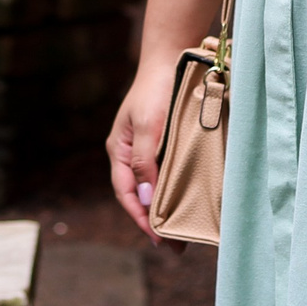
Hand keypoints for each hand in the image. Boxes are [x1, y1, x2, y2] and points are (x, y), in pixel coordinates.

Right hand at [106, 59, 178, 241]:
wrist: (171, 59)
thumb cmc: (155, 90)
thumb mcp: (148, 125)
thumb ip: (145, 161)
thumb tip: (146, 199)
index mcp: (119, 151)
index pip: (127, 193)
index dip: (141, 217)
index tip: (159, 237)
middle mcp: (130, 154)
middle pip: (140, 195)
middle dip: (154, 221)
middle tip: (175, 246)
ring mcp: (146, 150)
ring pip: (153, 187)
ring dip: (166, 209)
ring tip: (183, 232)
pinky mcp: (164, 144)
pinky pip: (167, 174)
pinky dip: (175, 190)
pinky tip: (188, 201)